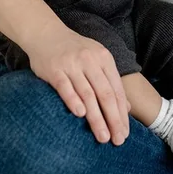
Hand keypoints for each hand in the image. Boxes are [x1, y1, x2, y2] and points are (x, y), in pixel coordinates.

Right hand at [26, 24, 129, 144]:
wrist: (46, 33)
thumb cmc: (74, 51)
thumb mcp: (97, 59)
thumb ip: (110, 81)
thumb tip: (126, 107)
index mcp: (104, 58)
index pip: (117, 90)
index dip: (122, 113)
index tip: (125, 132)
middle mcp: (90, 61)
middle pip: (105, 94)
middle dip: (113, 119)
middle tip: (118, 139)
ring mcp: (72, 64)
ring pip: (88, 94)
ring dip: (96, 117)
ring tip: (102, 136)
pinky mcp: (55, 70)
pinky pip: (66, 87)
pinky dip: (73, 100)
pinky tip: (80, 115)